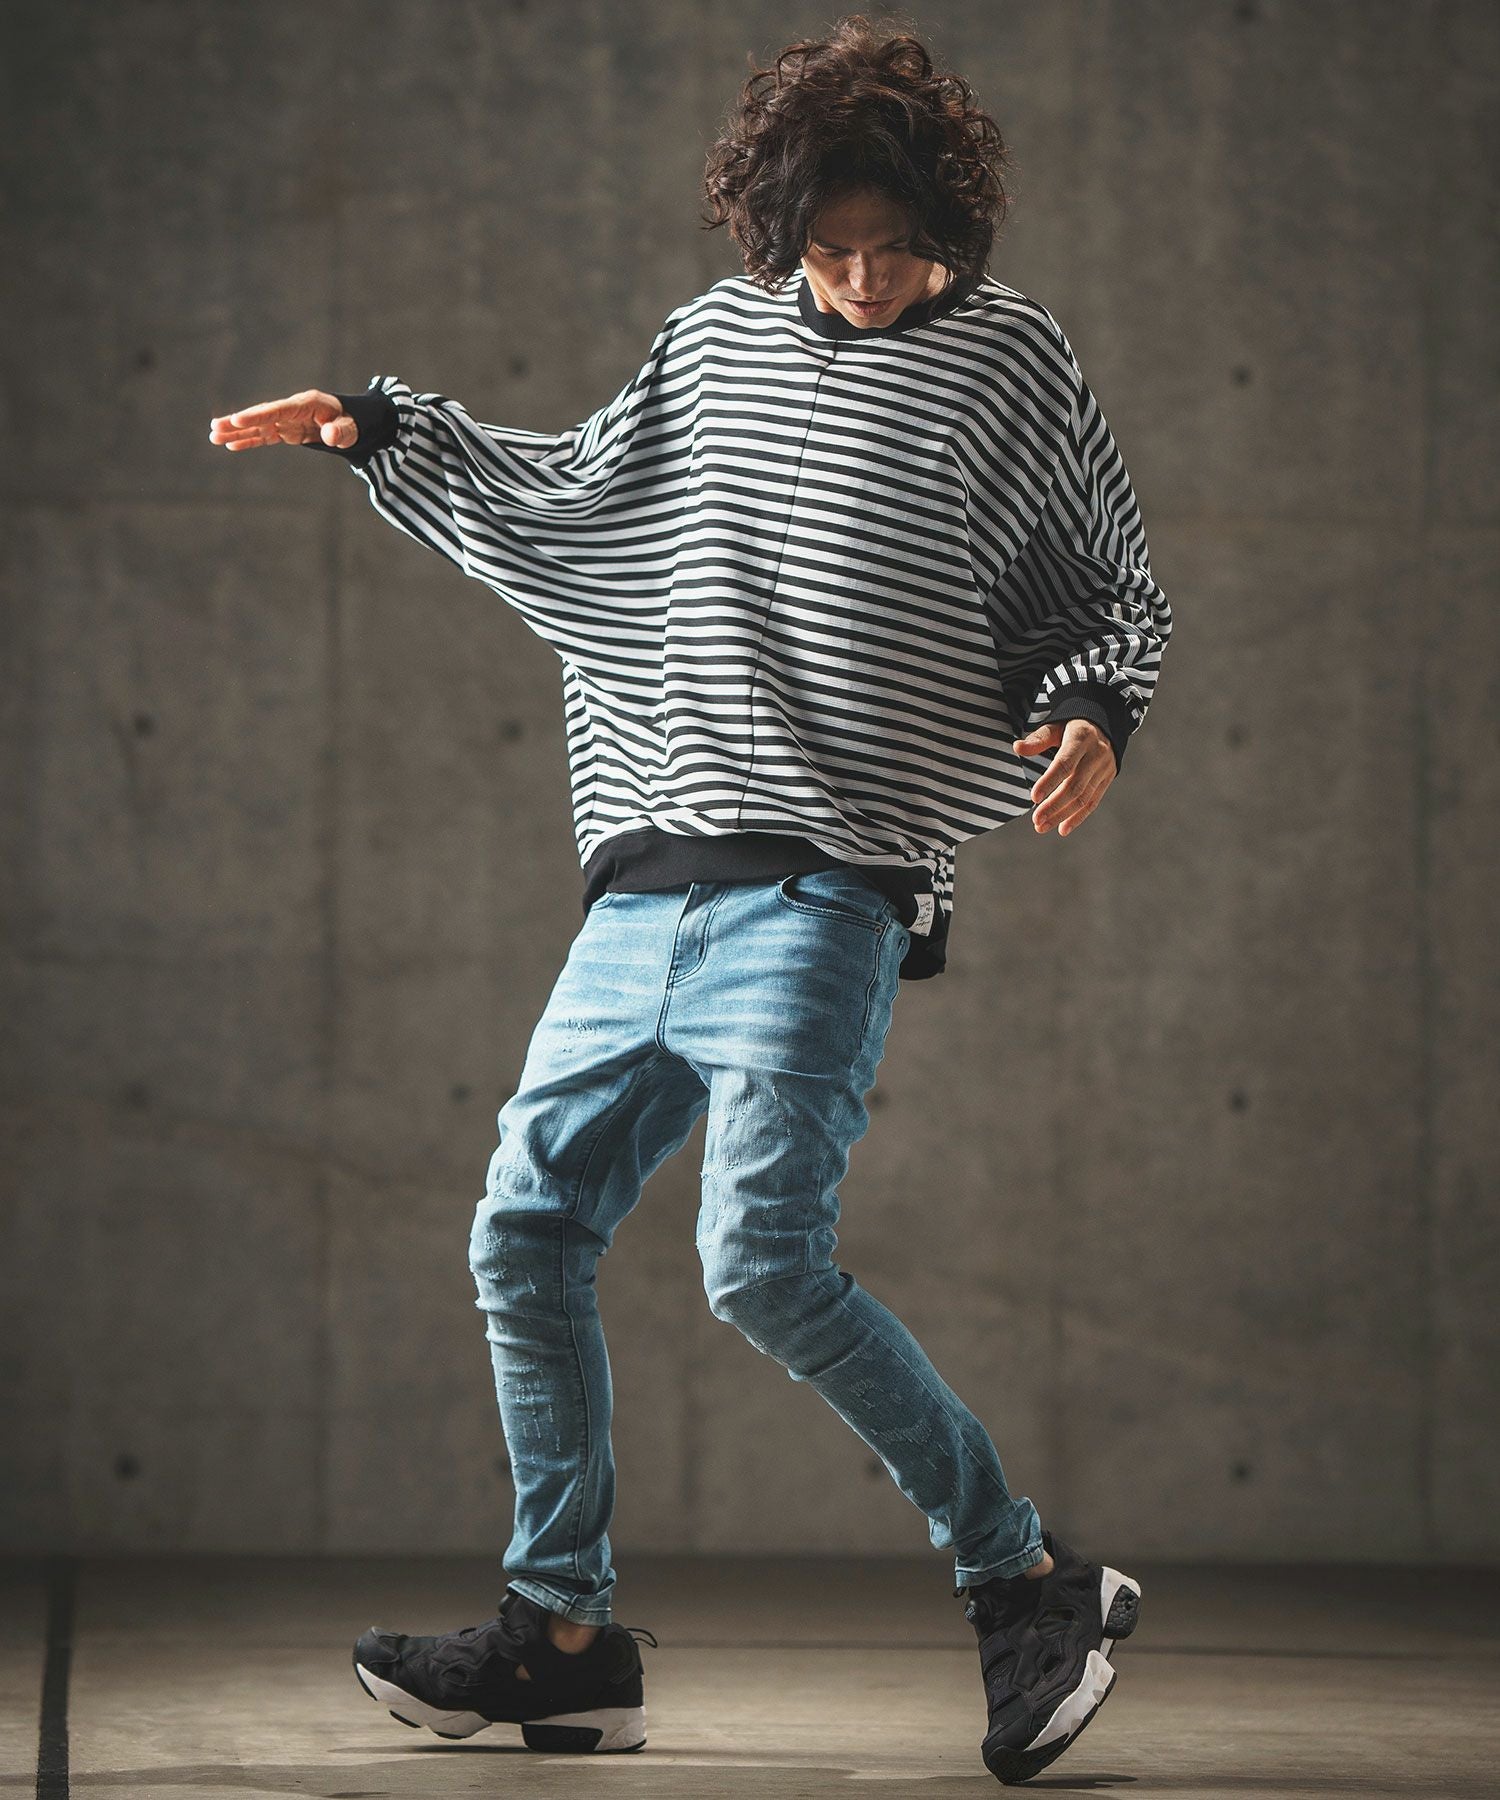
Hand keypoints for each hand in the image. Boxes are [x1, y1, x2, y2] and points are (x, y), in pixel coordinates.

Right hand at [208, 389, 356, 451]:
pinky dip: (249, 440)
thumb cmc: (353, 423)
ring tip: (214, 437)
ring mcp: (288, 421)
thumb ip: (341, 431)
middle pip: (261, 415)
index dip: (257, 416)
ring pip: (259, 426)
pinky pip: (265, 436)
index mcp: (306, 404)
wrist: (354, 422)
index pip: (277, 410)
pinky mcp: (287, 431)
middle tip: (214, 428)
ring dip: (237, 431)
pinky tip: (231, 444)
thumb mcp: (351, 429)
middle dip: (238, 422)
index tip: (237, 420)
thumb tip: (329, 435)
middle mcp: (292, 410)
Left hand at [1012, 719, 1114, 835]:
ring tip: (1042, 826)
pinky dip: (1077, 817)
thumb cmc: (1072, 727)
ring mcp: (1104, 768)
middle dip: (1054, 806)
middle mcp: (1096, 755)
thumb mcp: (1056, 726)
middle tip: (1036, 820)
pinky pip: (1093, 802)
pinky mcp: (1107, 779)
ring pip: (1083, 798)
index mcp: (1081, 739)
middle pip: (1075, 786)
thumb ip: (1038, 739)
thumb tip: (1017, 747)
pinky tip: (1062, 828)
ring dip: (1062, 815)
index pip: (1065, 764)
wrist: (1105, 724)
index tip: (1033, 798)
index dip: (1049, 782)